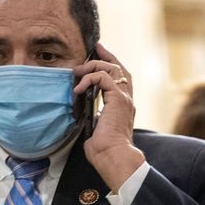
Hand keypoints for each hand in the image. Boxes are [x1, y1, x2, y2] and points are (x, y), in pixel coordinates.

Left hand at [73, 42, 143, 189]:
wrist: (114, 156)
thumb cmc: (105, 150)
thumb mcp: (96, 128)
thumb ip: (93, 116)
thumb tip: (81, 112)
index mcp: (123, 106)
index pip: (120, 79)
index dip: (110, 64)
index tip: (98, 54)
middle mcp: (127, 99)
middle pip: (119, 68)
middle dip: (106, 56)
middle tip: (95, 47)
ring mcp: (124, 98)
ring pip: (111, 69)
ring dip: (92, 67)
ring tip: (78, 72)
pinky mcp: (117, 100)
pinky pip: (103, 78)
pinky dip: (89, 79)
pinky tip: (78, 88)